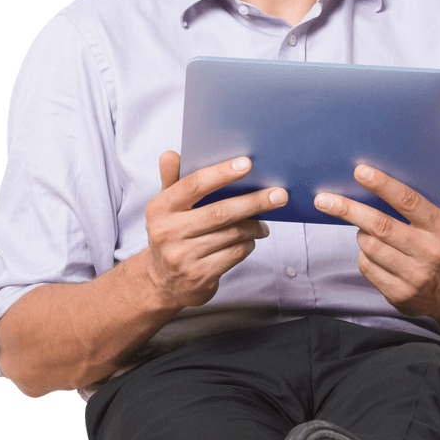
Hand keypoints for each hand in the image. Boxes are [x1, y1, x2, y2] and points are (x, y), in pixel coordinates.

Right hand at [144, 151, 287, 308]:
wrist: (165, 284)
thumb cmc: (172, 235)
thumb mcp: (166, 208)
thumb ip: (171, 180)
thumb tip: (170, 154)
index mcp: (159, 208)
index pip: (193, 185)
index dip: (221, 173)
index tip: (247, 163)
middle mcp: (167, 232)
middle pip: (219, 212)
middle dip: (253, 202)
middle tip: (279, 194)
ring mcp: (182, 256)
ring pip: (232, 234)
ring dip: (254, 226)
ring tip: (263, 223)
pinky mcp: (199, 276)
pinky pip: (235, 254)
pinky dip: (248, 244)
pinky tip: (250, 240)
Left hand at [313, 153, 439, 316]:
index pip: (409, 201)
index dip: (383, 185)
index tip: (360, 171)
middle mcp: (430, 252)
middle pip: (380, 226)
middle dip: (348, 209)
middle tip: (323, 199)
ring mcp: (414, 276)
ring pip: (370, 246)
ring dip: (360, 233)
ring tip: (364, 226)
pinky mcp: (400, 294)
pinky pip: (367, 267)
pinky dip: (364, 255)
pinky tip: (371, 250)